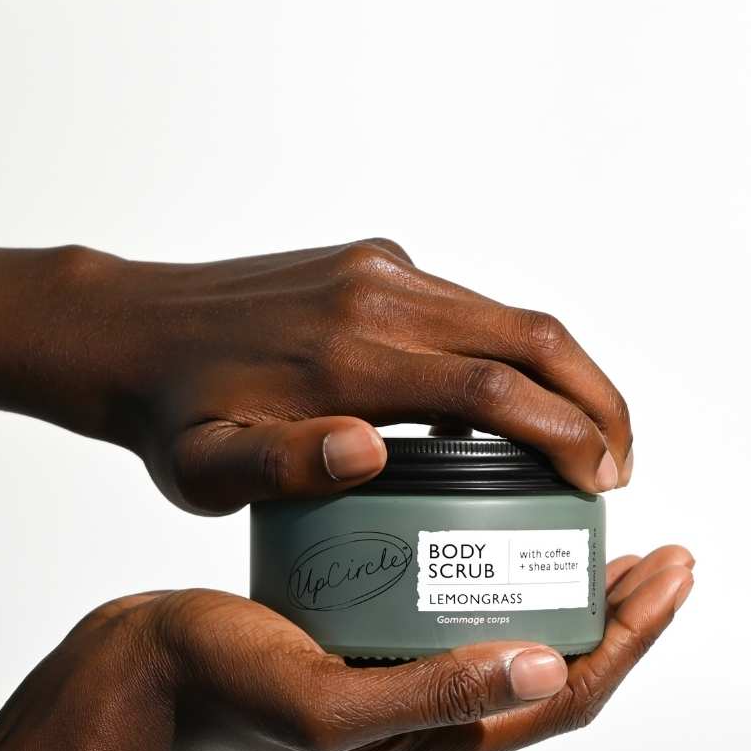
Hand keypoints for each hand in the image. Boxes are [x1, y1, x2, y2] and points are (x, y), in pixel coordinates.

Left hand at [58, 238, 632, 513]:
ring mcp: (381, 272)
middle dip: (597, 401)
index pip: (491, 393)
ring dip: (566, 374)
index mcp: (346, 360)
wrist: (130, 330)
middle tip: (621, 468)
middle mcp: (377, 299)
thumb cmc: (171, 417)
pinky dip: (517, 353)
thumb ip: (283, 464)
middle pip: (530, 338)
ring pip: (510, 316)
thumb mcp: (205, 469)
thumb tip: (370, 452)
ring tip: (589, 440)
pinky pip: (472, 306)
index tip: (602, 485)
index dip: (567, 435)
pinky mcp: (377, 264)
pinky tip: (520, 402)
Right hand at [62, 547, 692, 750]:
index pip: (568, 693)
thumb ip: (437, 692)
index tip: (671, 566)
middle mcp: (436, 723)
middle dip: (621, 618)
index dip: (631, 636)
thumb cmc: (224, 684)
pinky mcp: (380, 655)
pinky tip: (507, 536)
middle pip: (558, 672)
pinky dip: (509, 584)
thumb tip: (548, 664)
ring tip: (607, 544)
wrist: (141, 675)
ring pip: (520, 645)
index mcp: (438, 742)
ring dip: (572, 600)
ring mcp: (408, 689)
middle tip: (664, 551)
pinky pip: (471, 621)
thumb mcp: (331, 701)